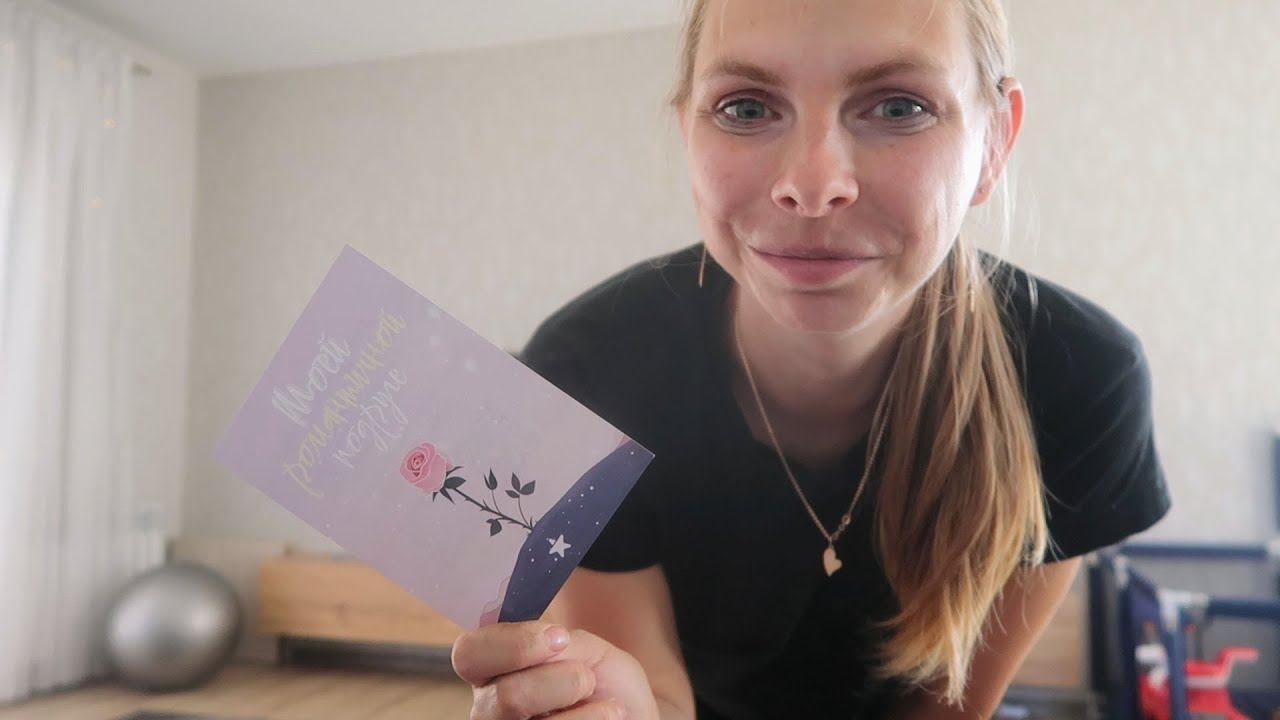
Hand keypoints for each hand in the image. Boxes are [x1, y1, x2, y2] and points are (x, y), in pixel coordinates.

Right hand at [452, 621, 658, 719]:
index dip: (513, 644)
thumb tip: (543, 640)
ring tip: (602, 701)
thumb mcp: (580, 646)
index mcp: (492, 669)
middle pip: (505, 697)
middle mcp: (490, 708)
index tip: (558, 638)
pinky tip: (604, 715)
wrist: (629, 711)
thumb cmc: (601, 679)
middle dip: (560, 679)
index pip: (468, 653)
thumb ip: (551, 639)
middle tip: (585, 677)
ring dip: (577, 702)